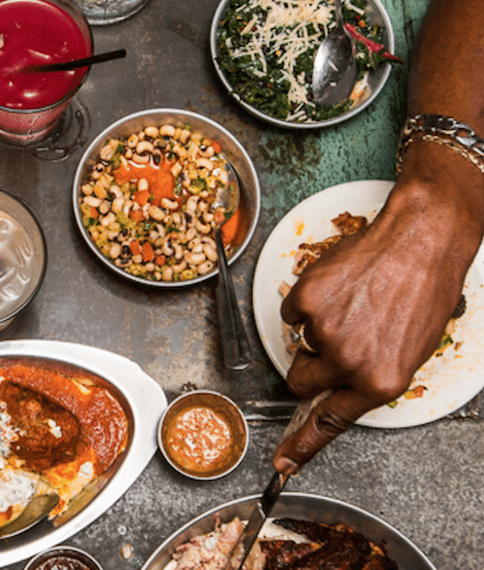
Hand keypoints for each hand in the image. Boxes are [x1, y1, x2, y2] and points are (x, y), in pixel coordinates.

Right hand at [273, 179, 480, 474]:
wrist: (420, 241)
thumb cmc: (422, 291)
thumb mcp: (407, 352)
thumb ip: (368, 376)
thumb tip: (335, 388)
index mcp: (379, 382)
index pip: (330, 423)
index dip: (301, 446)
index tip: (282, 463)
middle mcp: (350, 362)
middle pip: (301, 381)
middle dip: (308, 366)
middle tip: (331, 343)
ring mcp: (326, 331)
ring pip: (300, 342)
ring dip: (317, 327)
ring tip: (352, 303)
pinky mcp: (308, 300)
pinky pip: (292, 310)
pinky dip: (308, 300)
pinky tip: (339, 287)